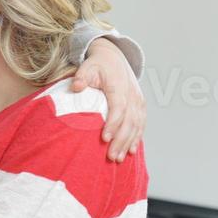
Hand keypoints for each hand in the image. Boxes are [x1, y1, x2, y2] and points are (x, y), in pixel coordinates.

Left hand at [72, 37, 145, 160]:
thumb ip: (82, 77)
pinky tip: (130, 151)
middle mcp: (132, 94)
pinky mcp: (140, 106)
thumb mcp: (88, 67)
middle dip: (121, 140)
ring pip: (137, 125)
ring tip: (118, 159)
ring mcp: (138, 101)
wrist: (114, 58)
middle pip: (129, 120)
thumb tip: (76, 86)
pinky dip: (136, 138)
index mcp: (119, 86)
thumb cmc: (98, 65)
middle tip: (111, 156)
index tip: (105, 138)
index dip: (113, 123)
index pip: (118, 107)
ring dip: (128, 143)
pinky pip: (141, 124)